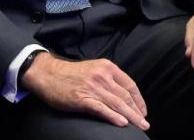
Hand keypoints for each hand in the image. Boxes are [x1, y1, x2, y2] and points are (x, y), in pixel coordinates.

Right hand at [21, 54, 149, 129]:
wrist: (48, 74)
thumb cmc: (70, 74)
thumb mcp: (93, 69)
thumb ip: (108, 78)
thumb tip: (123, 95)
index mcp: (107, 67)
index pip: (130, 85)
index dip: (139, 100)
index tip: (143, 111)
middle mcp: (102, 76)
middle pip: (126, 96)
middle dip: (137, 112)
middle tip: (145, 123)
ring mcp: (92, 88)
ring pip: (117, 104)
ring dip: (132, 117)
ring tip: (141, 126)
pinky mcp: (82, 99)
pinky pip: (102, 109)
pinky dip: (113, 116)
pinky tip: (122, 123)